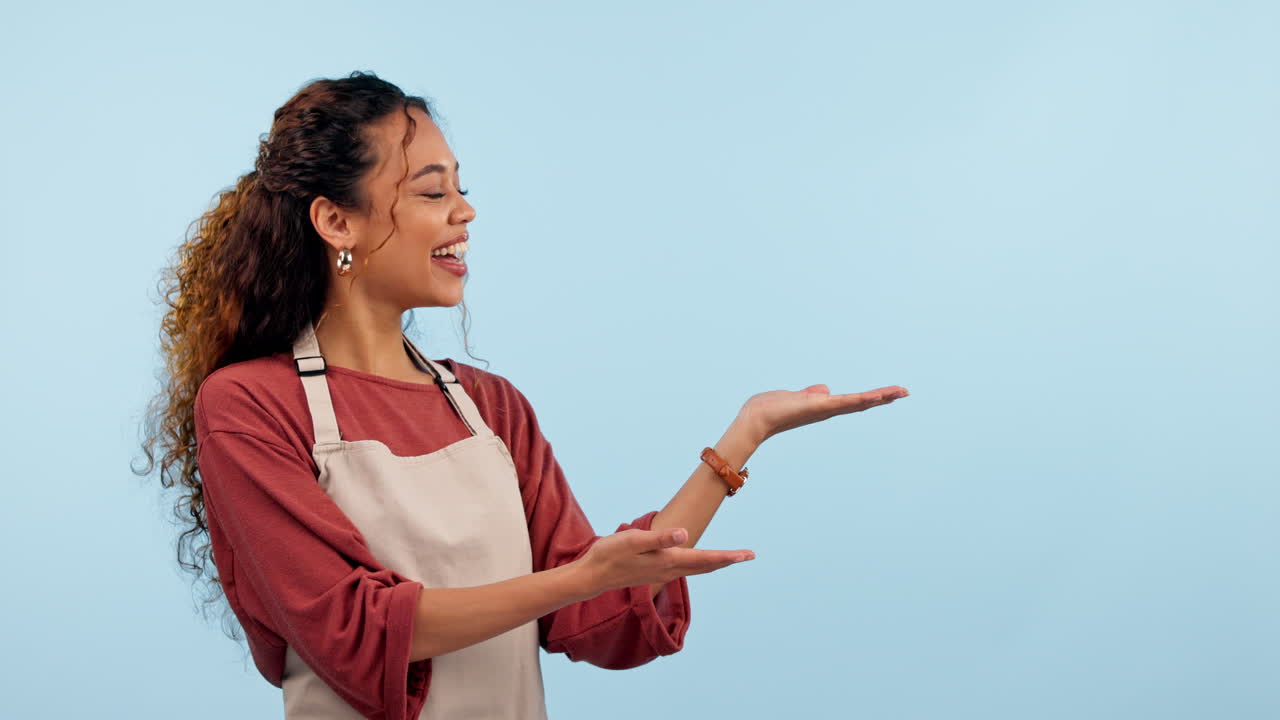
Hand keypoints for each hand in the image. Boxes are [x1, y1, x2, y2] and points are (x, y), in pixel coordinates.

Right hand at [574, 527, 754, 596]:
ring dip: (714, 562)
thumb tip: (685, 534)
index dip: (728, 556)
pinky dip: (699, 564)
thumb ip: (660, 538)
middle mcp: (669, 570)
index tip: (748, 555)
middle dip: (727, 560)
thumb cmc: (610, 554)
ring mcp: (662, 573)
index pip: (705, 559)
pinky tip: (698, 561)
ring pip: (696, 568)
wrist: (592, 576)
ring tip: (730, 558)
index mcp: (668, 561)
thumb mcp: (633, 540)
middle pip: (705, 566)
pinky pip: (685, 568)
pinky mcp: (655, 571)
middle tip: (748, 555)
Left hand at [740, 383, 908, 442]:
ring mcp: (824, 410)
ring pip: (857, 403)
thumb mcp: (794, 397)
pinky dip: (861, 399)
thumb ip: (811, 394)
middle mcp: (827, 411)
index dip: (872, 398)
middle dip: (883, 398)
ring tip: (899, 392)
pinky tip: (875, 396)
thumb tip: (825, 390)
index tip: (890, 393)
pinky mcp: (818, 407)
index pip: (852, 402)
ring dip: (879, 397)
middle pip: (861, 404)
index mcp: (823, 407)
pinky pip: (844, 402)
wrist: (756, 419)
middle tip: (905, 391)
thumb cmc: (770, 409)